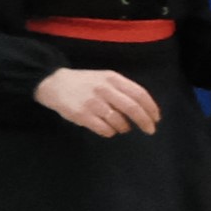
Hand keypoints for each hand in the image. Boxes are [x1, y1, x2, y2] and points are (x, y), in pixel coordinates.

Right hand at [30, 67, 158, 136]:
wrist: (55, 84)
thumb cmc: (86, 83)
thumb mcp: (106, 79)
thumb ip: (124, 90)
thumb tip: (145, 109)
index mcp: (113, 78)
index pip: (139, 94)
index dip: (151, 108)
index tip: (156, 118)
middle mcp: (104, 89)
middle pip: (132, 108)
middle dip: (145, 121)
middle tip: (150, 130)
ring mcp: (92, 102)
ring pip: (118, 121)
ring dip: (125, 127)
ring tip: (123, 127)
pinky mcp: (81, 114)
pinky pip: (104, 129)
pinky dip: (110, 132)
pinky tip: (109, 130)